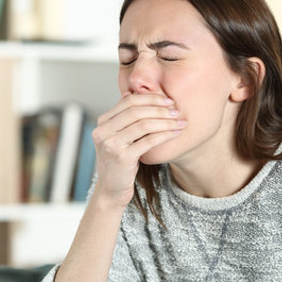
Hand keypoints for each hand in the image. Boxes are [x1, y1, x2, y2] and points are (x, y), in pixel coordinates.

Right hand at [92, 92, 184, 206]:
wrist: (112, 189)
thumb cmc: (119, 162)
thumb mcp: (117, 137)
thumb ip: (123, 117)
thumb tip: (131, 93)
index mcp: (102, 122)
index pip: (128, 102)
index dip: (150, 98)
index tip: (168, 101)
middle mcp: (103, 131)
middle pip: (136, 111)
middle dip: (160, 109)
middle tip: (176, 111)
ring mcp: (111, 144)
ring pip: (144, 124)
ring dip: (165, 122)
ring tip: (179, 122)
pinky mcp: (122, 157)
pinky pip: (148, 141)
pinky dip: (164, 135)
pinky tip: (175, 134)